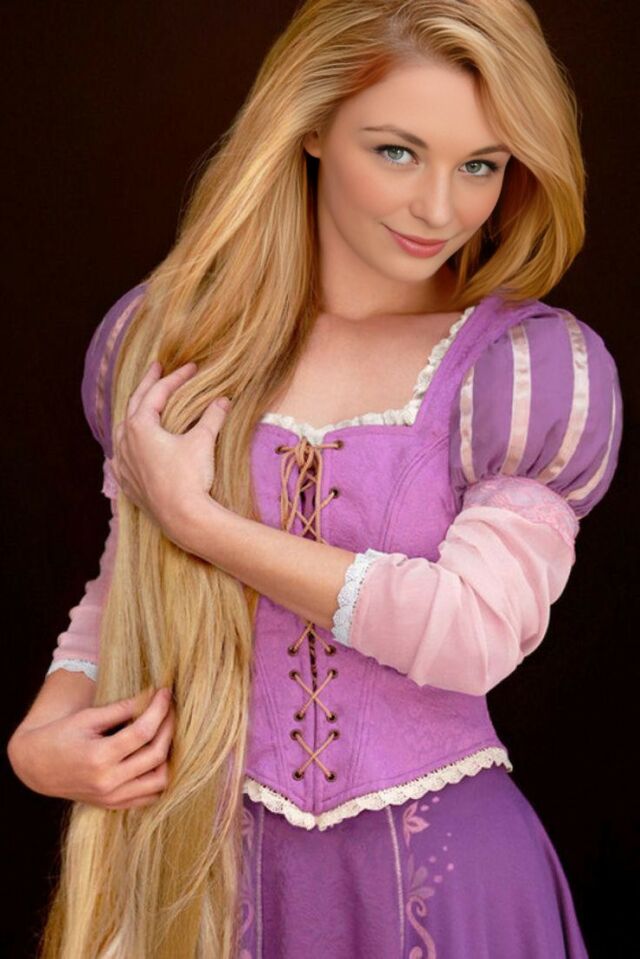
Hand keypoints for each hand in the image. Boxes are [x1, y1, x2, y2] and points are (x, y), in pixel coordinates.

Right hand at [8, 687, 174, 809]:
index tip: (165, 693)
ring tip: (165, 732)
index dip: (159, 709)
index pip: (143, 732)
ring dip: (169, 755)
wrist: (35, 766)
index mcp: (99, 757)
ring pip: (159, 780)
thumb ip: (121, 709)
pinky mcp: (114, 805)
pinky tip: (157, 756)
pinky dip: (159, 777)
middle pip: (156, 754)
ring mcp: (112, 798)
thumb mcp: (87, 717)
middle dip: (168, 727)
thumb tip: (152, 696)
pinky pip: (149, 796)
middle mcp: (108, 782)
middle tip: (169, 709)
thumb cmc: (60, 736)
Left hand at [110, 361, 231, 545]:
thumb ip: (212, 417)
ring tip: (142, 404)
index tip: (190, 367)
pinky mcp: (127, 482)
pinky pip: (121, 454)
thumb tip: (224, 400)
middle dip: (147, 385)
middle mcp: (125, 442)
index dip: (175, 378)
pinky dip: (127, 442)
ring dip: (134, 412)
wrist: (182, 517)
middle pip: (134, 404)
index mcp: (140, 426)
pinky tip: (129, 445)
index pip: (157, 393)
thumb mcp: (202, 442)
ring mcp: (123, 463)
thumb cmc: (190, 477)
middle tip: (156, 368)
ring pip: (123, 429)